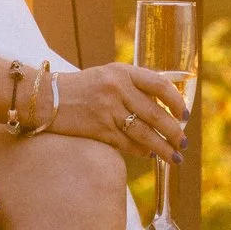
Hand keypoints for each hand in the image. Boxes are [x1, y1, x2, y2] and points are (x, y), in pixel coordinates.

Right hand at [50, 62, 188, 160]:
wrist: (45, 98)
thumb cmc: (81, 88)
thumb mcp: (108, 76)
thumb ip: (134, 85)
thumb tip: (166, 103)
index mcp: (122, 72)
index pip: (159, 84)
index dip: (175, 101)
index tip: (184, 115)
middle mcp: (116, 88)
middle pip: (155, 113)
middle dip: (173, 131)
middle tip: (182, 143)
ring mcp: (107, 109)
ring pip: (144, 133)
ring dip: (162, 148)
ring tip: (173, 157)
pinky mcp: (98, 129)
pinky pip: (127, 144)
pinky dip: (141, 151)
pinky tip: (149, 155)